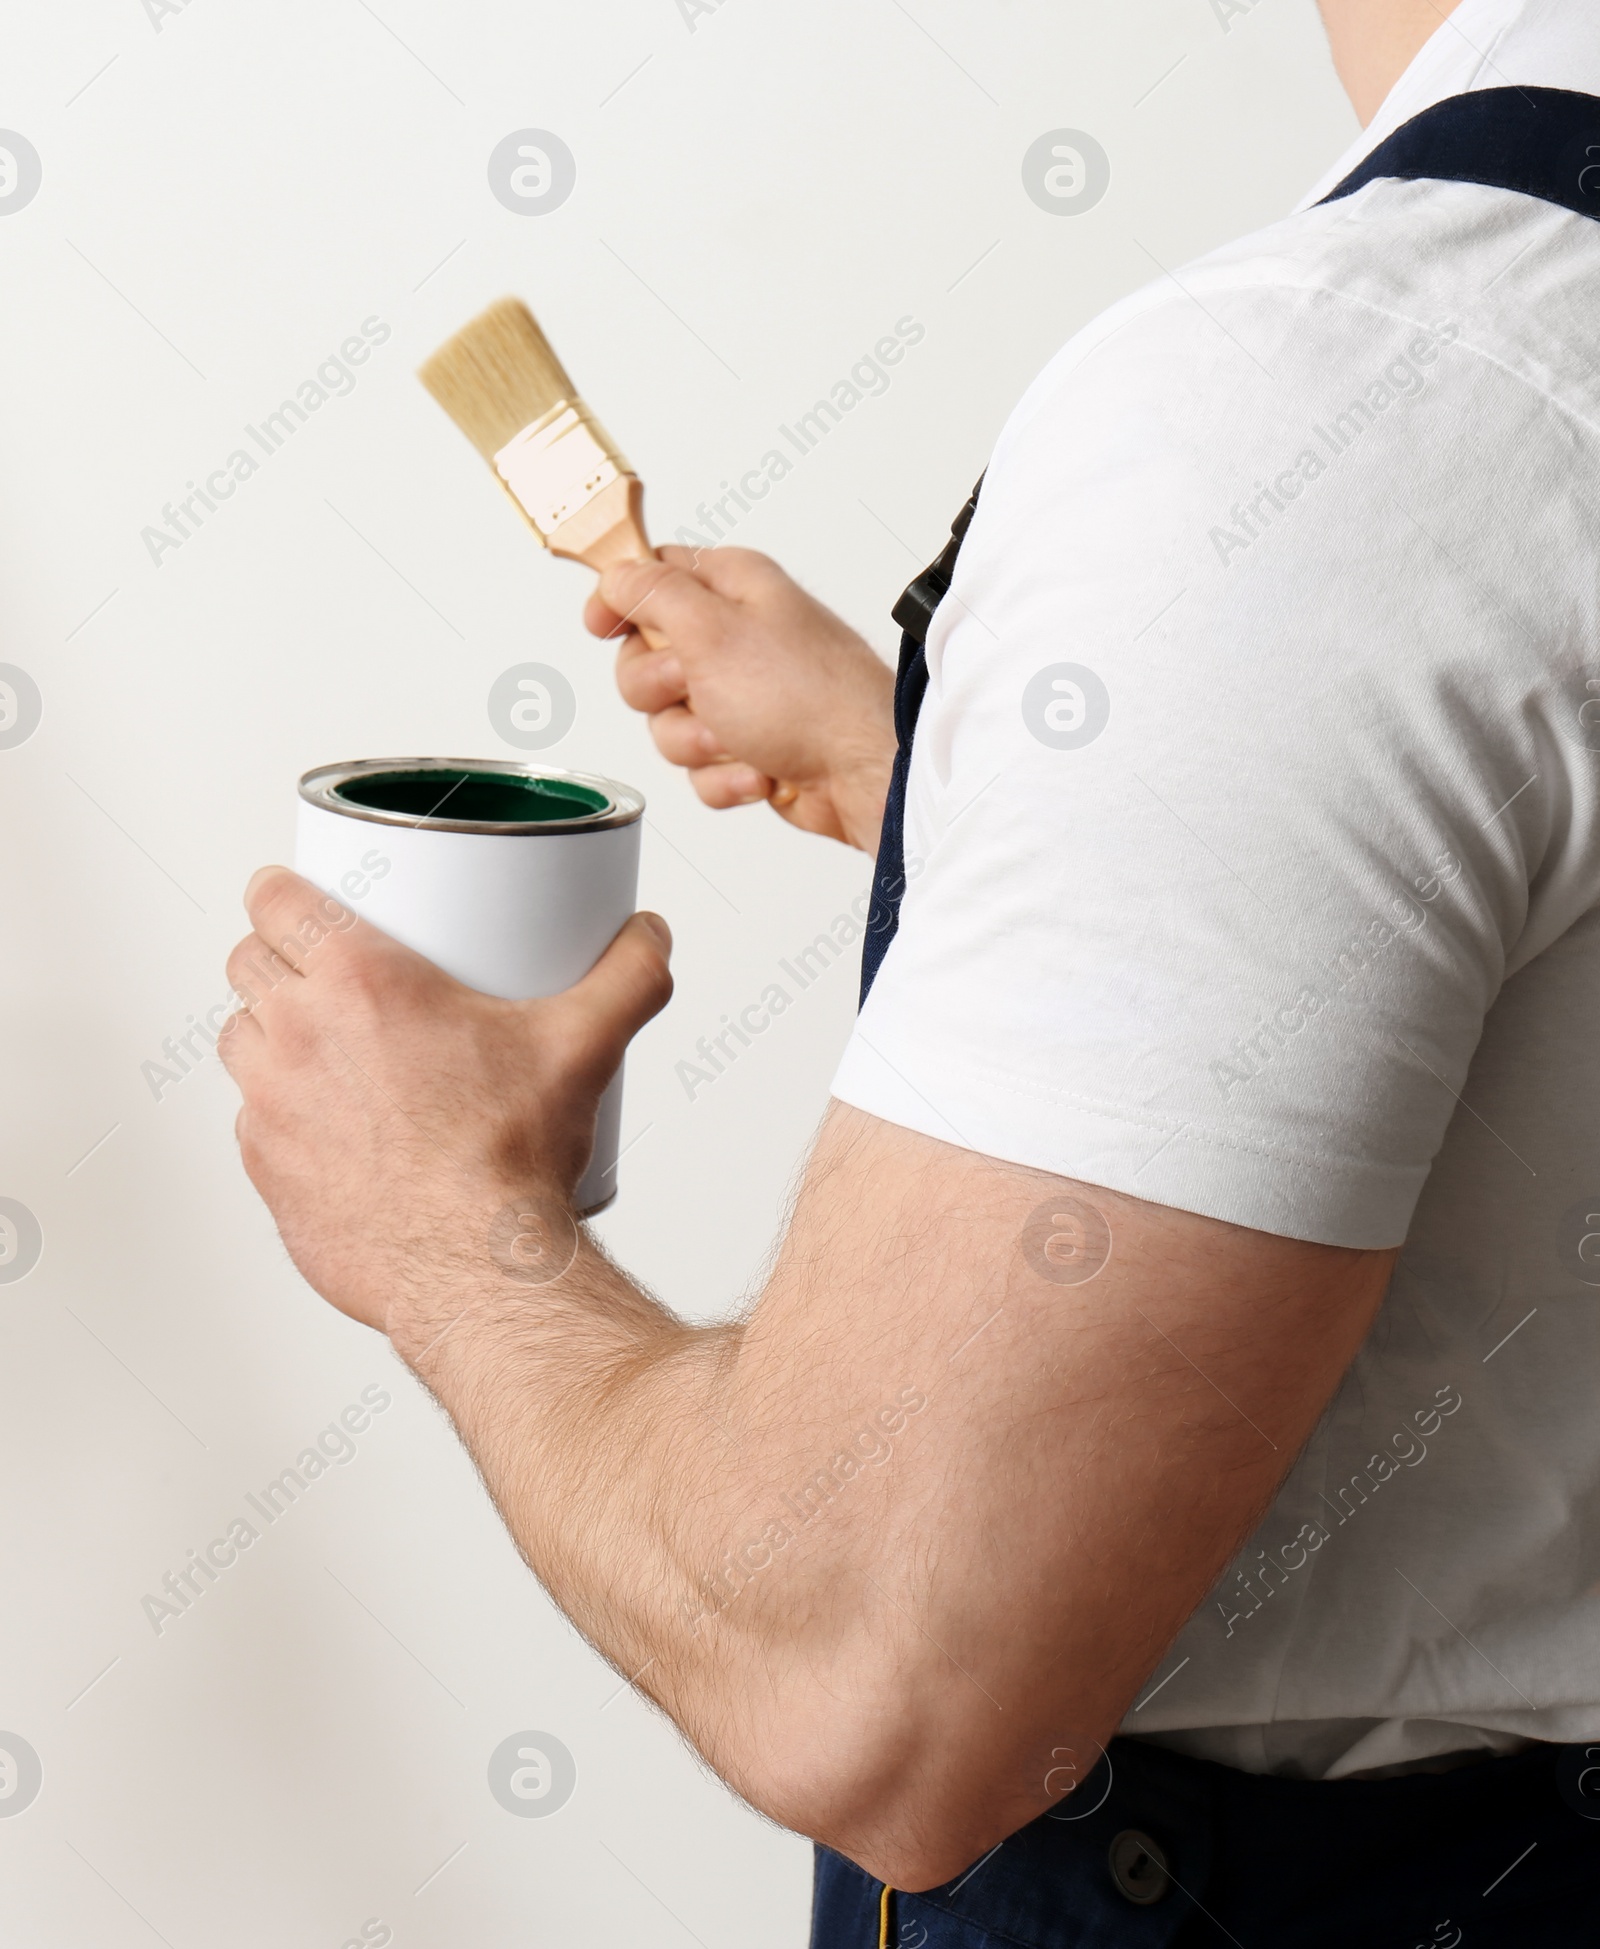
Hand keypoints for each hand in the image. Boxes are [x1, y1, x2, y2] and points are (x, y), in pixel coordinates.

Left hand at [218, 867, 671, 1337]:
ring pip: (240, 1040)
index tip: (297, 896)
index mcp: (358, 980)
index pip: (274, 902)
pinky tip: (328, 1122)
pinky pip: (253, 1121)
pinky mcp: (265, 1171)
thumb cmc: (509, 1155)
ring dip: (270, 1032)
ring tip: (320, 1044)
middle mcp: (297, 1034)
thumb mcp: (585, 1045)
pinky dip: (281, 1113)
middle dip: (278, 957)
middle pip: (248, 963)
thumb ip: (628, 977)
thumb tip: (648, 936)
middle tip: (325, 972)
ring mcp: (269, 1106)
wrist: (474, 1266)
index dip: (281, 891)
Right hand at [585, 547, 895, 853]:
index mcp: (731, 589)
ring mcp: (744, 697)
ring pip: (669, 722)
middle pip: (645, 660)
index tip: (602, 624)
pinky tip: (760, 769)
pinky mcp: (751, 747)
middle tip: (695, 689)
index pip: (652, 577)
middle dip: (662, 690)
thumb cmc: (807, 696)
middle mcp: (737, 638)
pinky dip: (725, 776)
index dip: (620, 600)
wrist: (861, 772)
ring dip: (697, 742)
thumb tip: (616, 574)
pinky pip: (702, 766)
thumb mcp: (711, 628)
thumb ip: (652, 594)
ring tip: (739, 737)